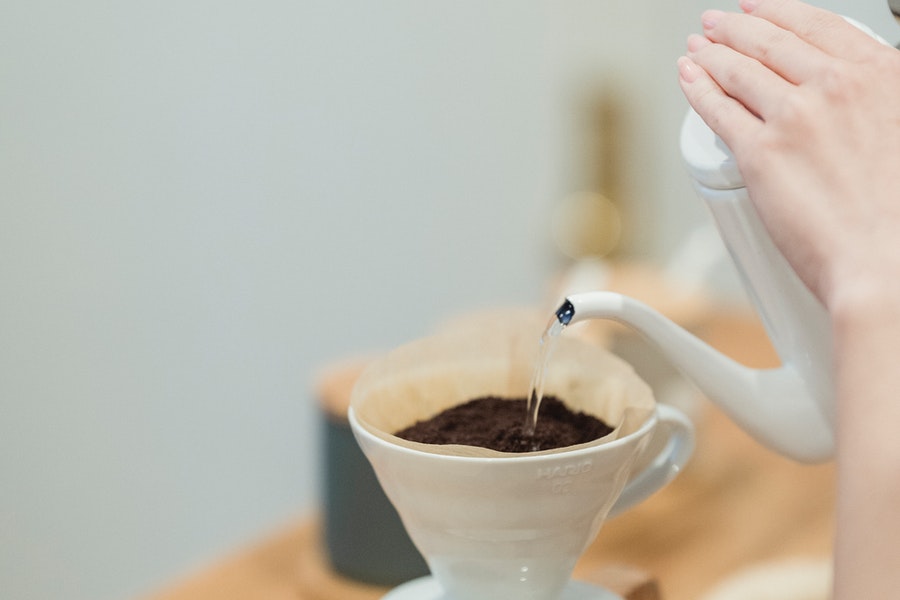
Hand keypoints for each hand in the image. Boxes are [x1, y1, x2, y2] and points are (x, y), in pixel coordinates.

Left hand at [677, 0, 899, 314]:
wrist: (888, 262)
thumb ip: (877, 102)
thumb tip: (861, 96)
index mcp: (878, 75)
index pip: (816, 27)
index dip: (778, 14)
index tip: (758, 9)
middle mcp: (834, 87)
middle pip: (770, 44)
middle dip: (735, 28)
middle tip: (716, 24)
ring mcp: (793, 118)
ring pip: (739, 71)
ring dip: (711, 54)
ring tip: (696, 48)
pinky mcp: (759, 154)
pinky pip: (718, 110)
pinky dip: (698, 89)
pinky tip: (688, 78)